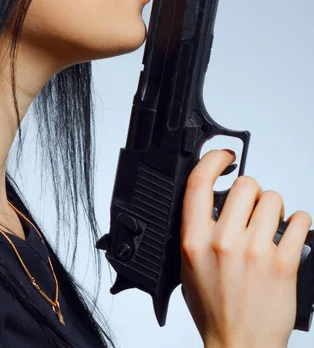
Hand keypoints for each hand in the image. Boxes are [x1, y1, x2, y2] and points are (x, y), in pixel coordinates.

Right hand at [180, 148, 311, 347]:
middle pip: (244, 185)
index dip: (213, 160)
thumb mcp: (186, 265)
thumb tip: (209, 199)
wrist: (240, 344)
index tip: (225, 157)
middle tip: (249, 207)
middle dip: (250, 191)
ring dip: (273, 207)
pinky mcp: (284, 264)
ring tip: (269, 225)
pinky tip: (289, 233)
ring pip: (273, 200)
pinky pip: (299, 222)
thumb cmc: (213, 307)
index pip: (199, 183)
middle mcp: (224, 242)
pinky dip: (297, 223)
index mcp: (194, 240)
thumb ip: (195, 230)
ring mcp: (256, 252)